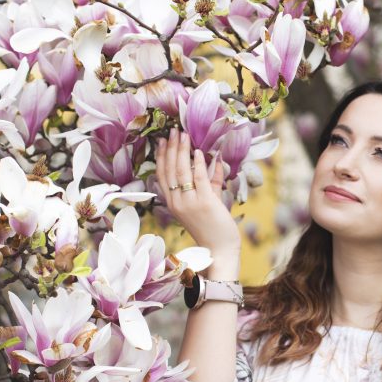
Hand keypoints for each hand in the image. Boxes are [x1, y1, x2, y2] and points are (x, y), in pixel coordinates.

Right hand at [153, 129, 241, 265]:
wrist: (220, 250)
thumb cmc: (214, 228)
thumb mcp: (209, 202)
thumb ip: (211, 182)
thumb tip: (214, 161)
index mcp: (173, 203)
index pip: (162, 176)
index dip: (161, 157)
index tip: (162, 141)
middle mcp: (177, 203)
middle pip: (169, 170)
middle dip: (171, 148)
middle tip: (174, 131)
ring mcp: (189, 203)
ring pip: (181, 172)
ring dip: (182, 151)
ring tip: (183, 135)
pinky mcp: (204, 203)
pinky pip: (198, 179)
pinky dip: (197, 163)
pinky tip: (197, 151)